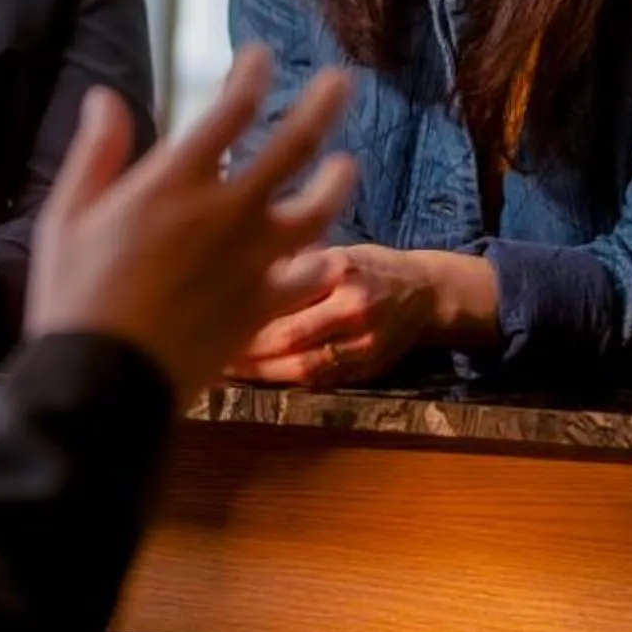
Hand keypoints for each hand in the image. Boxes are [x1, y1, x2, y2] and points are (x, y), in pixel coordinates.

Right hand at [25, 46, 357, 398]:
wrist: (104, 380)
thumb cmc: (74, 296)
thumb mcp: (67, 215)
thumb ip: (96, 152)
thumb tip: (104, 97)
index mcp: (175, 180)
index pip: (231, 108)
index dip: (250, 74)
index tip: (257, 58)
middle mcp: (226, 210)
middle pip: (294, 144)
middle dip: (322, 105)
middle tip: (340, 81)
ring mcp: (253, 259)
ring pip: (319, 208)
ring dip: (336, 181)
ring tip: (345, 164)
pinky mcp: (264, 305)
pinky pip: (308, 276)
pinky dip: (320, 261)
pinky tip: (325, 253)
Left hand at [226, 245, 494, 385]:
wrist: (426, 293)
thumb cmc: (367, 266)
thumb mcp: (332, 250)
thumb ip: (291, 262)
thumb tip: (234, 268)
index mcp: (340, 268)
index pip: (283, 293)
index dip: (241, 309)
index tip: (206, 311)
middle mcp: (353, 306)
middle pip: (288, 336)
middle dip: (244, 346)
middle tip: (206, 346)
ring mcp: (364, 343)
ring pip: (303, 367)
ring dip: (260, 372)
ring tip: (223, 367)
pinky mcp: (367, 369)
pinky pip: (320, 381)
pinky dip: (285, 381)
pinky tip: (258, 377)